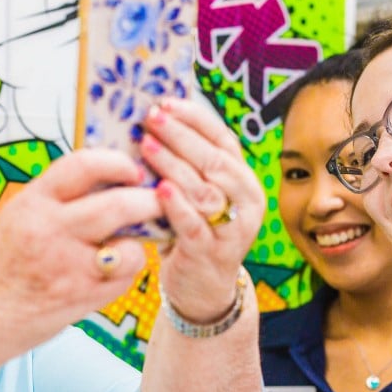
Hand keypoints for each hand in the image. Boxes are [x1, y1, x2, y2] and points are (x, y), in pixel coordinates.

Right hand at [0, 147, 165, 352]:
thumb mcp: (18, 218)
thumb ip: (57, 201)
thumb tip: (107, 181)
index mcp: (32, 203)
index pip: (84, 165)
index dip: (118, 163)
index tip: (133, 170)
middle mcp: (49, 230)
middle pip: (119, 205)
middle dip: (147, 201)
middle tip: (157, 202)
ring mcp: (67, 267)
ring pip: (129, 247)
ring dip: (139, 244)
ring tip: (130, 244)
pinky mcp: (79, 299)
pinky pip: (122, 279)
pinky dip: (124, 274)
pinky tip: (109, 274)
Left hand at [141, 98, 264, 322]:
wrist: (202, 288)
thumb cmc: (193, 231)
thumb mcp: (196, 194)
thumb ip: (185, 165)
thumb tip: (150, 121)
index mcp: (242, 179)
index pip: (223, 139)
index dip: (195, 119)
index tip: (165, 102)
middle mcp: (245, 201)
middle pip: (215, 160)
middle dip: (181, 136)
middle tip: (151, 118)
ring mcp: (232, 228)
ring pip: (205, 189)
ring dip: (174, 164)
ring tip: (146, 146)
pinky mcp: (211, 253)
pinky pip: (194, 224)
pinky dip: (176, 205)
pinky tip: (158, 189)